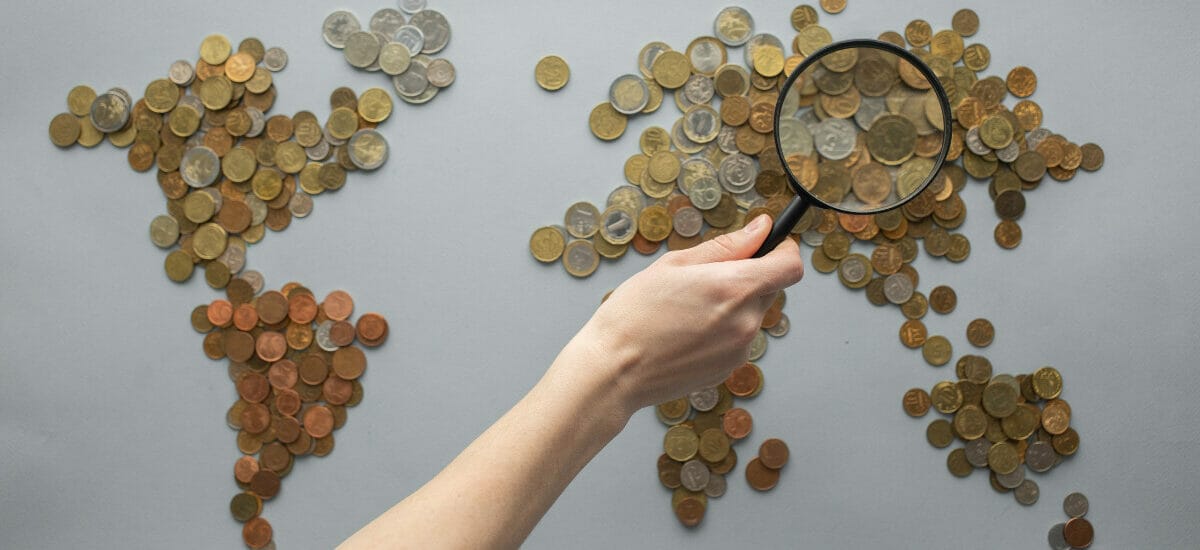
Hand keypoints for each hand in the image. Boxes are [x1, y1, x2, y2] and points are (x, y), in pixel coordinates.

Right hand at [571, 214, 803, 413]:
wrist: (614, 370)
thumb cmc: (633, 315)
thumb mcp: (674, 265)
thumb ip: (726, 246)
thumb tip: (761, 230)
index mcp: (735, 288)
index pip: (790, 266)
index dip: (783, 251)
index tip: (767, 246)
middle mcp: (746, 322)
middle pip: (770, 289)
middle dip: (748, 277)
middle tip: (706, 279)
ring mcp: (740, 349)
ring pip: (752, 314)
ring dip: (733, 305)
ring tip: (688, 310)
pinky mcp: (729, 368)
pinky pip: (738, 338)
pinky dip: (722, 330)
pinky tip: (687, 332)